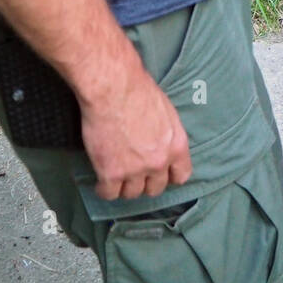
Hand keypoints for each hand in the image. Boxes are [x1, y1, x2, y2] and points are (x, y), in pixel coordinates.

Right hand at [80, 57, 191, 199]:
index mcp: (177, 145)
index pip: (181, 175)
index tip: (160, 175)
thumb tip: (161, 143)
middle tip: (133, 175)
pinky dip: (103, 190)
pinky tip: (101, 182)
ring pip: (131, 194)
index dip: (169, 177)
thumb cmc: (138, 91)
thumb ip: (166, 134)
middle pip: (155, 188)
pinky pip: (109, 193)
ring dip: (123, 187)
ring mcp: (136, 170)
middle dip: (144, 183)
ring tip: (116, 178)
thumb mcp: (166, 112)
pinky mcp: (111, 173)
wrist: (113, 89)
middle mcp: (160, 161)